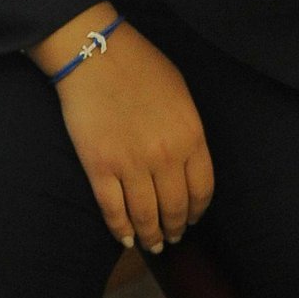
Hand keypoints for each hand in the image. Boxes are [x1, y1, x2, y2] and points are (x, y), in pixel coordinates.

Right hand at [53, 20, 213, 253]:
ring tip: (152, 243)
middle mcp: (165, 156)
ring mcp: (131, 165)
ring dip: (150, 235)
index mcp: (190, 135)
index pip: (202, 189)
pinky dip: (121, 230)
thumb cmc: (141, 66)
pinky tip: (126, 237)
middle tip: (172, 237)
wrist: (96, 54)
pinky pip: (113, 212)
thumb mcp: (180, 94)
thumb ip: (187, 130)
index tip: (193, 218)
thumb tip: (187, 163)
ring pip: (146, 216)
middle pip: (175, 208)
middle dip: (175, 228)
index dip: (198, 210)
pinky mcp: (100, 169)